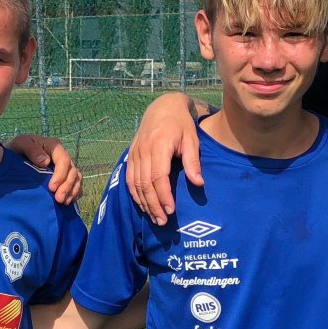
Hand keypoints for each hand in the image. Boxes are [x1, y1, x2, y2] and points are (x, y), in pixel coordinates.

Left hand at [7, 135, 82, 205]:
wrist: (12, 158)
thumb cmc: (16, 149)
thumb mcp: (20, 144)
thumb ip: (31, 150)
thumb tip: (46, 162)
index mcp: (54, 147)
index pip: (63, 160)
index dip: (60, 175)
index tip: (52, 188)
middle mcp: (62, 157)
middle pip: (72, 171)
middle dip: (67, 186)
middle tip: (58, 199)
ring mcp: (65, 168)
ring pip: (76, 179)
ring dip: (72, 191)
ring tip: (63, 202)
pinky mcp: (64, 177)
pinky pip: (76, 185)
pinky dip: (74, 193)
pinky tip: (67, 202)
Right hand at [125, 93, 202, 224]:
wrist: (163, 107)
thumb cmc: (181, 124)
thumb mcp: (192, 139)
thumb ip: (193, 162)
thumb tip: (198, 183)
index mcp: (158, 145)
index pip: (158, 176)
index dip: (163, 195)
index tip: (171, 210)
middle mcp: (143, 150)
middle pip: (144, 184)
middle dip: (153, 205)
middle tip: (162, 221)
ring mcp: (134, 153)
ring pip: (135, 184)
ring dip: (144, 203)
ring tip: (154, 217)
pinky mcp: (131, 155)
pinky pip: (129, 179)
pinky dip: (135, 194)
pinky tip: (143, 205)